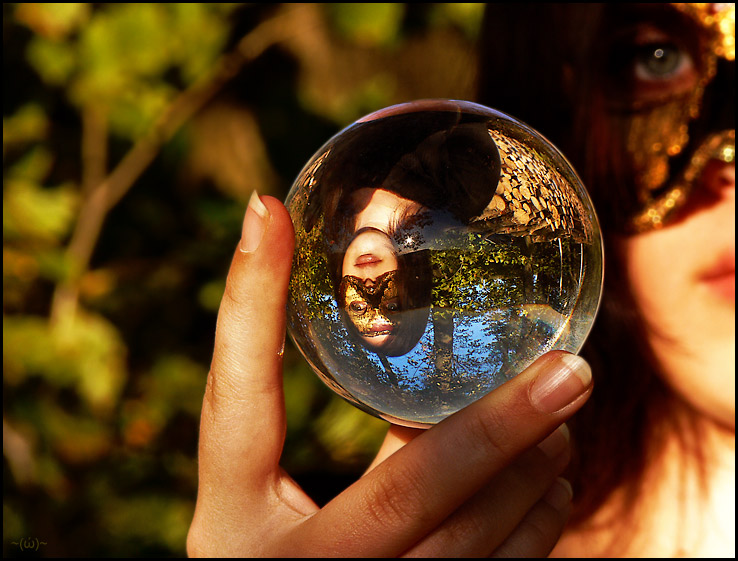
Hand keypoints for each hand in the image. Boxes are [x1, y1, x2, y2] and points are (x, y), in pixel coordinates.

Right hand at [187, 194, 592, 556]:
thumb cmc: (263, 550)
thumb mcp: (254, 492)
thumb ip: (301, 414)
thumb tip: (342, 271)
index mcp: (233, 522)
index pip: (236, 403)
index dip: (248, 304)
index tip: (266, 211)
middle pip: (404, 497)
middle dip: (494, 429)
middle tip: (567, 371)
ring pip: (471, 552)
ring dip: (530, 478)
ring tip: (561, 417)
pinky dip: (536, 529)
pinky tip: (550, 485)